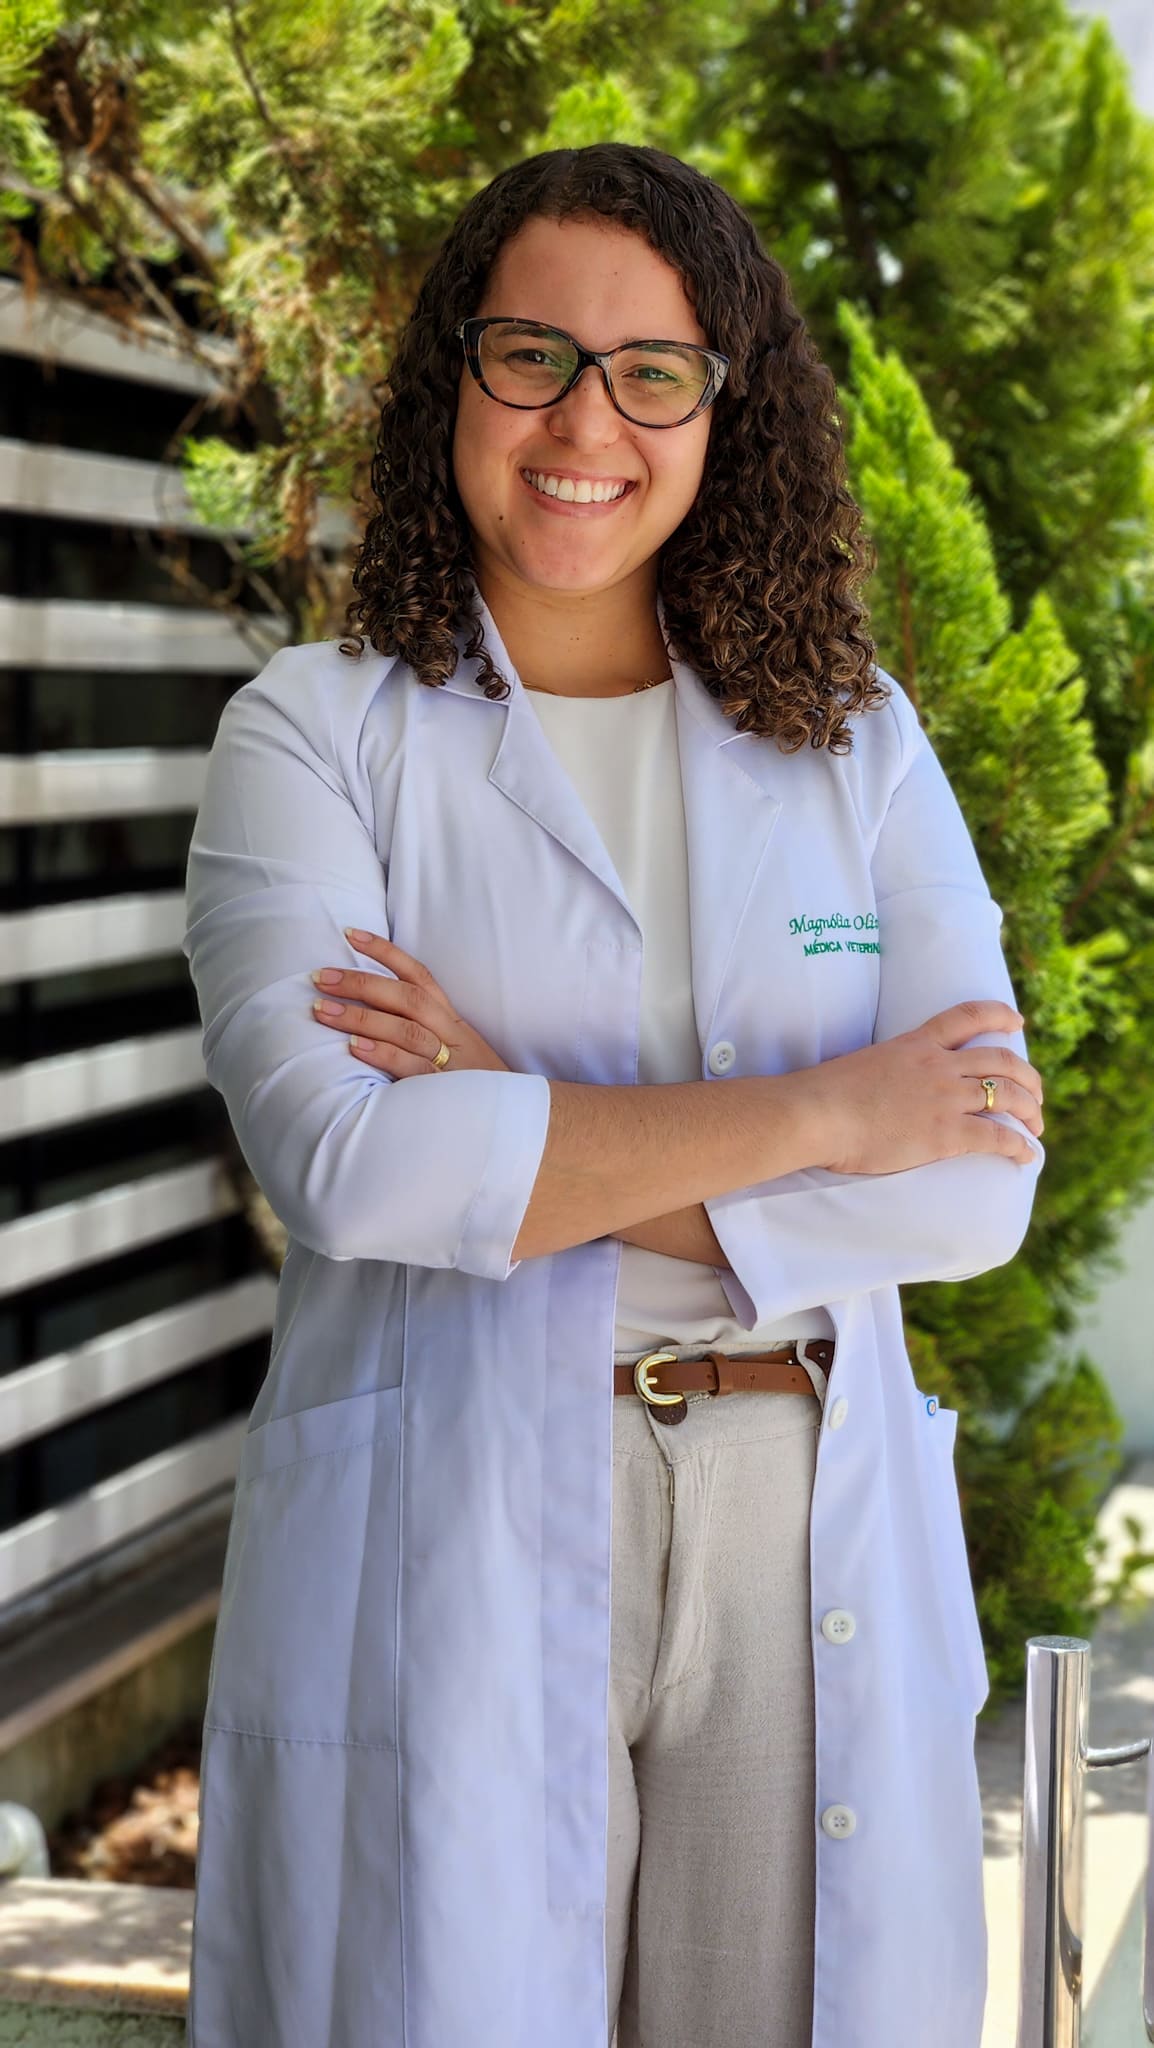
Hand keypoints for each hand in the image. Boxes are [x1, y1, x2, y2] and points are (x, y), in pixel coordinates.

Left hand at [311, 928, 510, 1075]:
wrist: (516, 1119)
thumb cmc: (476, 1088)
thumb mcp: (455, 1052)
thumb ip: (420, 1033)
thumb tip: (372, 1015)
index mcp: (452, 1020)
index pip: (419, 975)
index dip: (386, 952)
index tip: (350, 934)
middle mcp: (451, 1033)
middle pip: (406, 997)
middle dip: (361, 983)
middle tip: (319, 977)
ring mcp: (451, 1061)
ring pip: (406, 1029)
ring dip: (361, 1016)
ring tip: (323, 1010)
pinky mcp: (447, 1090)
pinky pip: (413, 1068)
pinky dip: (384, 1055)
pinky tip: (355, 1047)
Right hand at [796, 999, 1044, 1175]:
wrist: (816, 1114)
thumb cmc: (823, 1095)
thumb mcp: (859, 1066)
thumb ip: (882, 1070)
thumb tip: (875, 1084)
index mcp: (916, 1044)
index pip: (966, 1017)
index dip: (998, 1015)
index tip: (1017, 1020)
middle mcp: (939, 1066)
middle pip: (1001, 1060)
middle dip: (1028, 1077)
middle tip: (1036, 1094)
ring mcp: (945, 1098)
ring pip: (1007, 1096)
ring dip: (1031, 1111)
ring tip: (1037, 1126)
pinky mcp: (946, 1133)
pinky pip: (996, 1137)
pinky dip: (1019, 1146)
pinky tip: (1027, 1156)